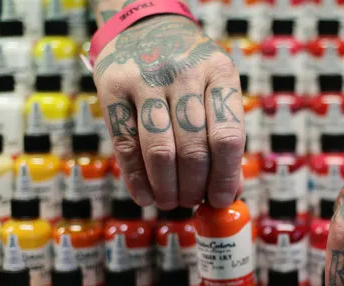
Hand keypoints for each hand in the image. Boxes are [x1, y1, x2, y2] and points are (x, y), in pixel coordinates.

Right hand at [94, 15, 244, 208]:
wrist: (146, 26)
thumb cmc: (190, 72)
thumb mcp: (215, 89)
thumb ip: (223, 136)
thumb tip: (230, 192)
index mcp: (219, 73)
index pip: (227, 137)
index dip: (225, 177)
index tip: (220, 200)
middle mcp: (184, 72)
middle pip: (193, 149)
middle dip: (193, 188)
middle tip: (191, 202)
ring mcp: (146, 78)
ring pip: (160, 151)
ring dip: (167, 188)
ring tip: (171, 201)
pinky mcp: (113, 87)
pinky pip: (126, 145)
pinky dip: (137, 179)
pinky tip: (146, 196)